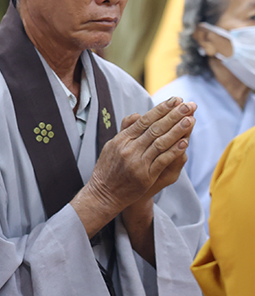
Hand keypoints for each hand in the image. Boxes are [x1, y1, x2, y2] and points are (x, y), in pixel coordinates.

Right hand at [72, 98, 194, 236]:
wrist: (103, 194)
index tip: (175, 100)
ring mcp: (137, 163)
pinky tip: (185, 143)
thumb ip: (126, 131)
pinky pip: (162, 161)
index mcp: (121, 140)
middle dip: (173, 115)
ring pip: (160, 143)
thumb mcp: (111, 146)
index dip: (161, 109)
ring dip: (177, 130)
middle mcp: (128, 149)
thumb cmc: (108, 169)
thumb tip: (137, 115)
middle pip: (155, 129)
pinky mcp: (145, 176)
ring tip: (191, 119)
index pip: (144, 121)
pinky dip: (174, 151)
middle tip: (188, 104)